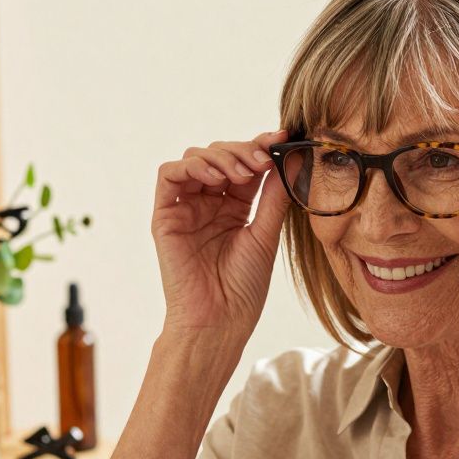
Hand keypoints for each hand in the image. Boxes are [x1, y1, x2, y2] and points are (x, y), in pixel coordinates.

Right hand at [152, 129, 290, 349]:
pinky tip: (216, 176)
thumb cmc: (243, 287)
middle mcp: (209, 202)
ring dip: (221, 156)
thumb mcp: (266, 234)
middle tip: (263, 159)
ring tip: (244, 172)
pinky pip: (170, 175)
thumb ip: (274, 196)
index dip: (262, 147)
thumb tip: (293, 158)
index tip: (283, 137)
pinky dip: (192, 166)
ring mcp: (186, 207)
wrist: (219, 321)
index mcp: (234, 207)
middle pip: (221, 155)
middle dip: (243, 151)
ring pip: (196, 158)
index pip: (246, 165)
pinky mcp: (165, 215)